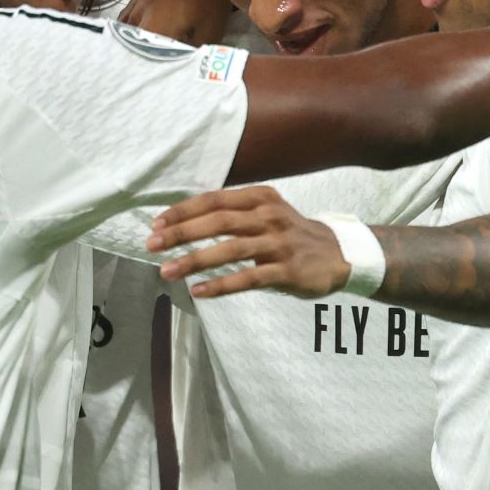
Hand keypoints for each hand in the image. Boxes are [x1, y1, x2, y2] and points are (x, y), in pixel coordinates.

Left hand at [148, 186, 351, 298]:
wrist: (337, 254)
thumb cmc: (290, 233)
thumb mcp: (267, 211)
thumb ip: (233, 212)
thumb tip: (183, 220)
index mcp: (260, 198)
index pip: (214, 200)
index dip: (183, 211)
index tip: (156, 223)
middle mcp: (269, 216)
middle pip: (218, 222)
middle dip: (181, 233)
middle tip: (152, 245)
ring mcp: (279, 244)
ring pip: (230, 250)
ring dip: (194, 261)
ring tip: (167, 271)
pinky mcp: (287, 271)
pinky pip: (248, 279)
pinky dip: (221, 285)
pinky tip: (198, 291)